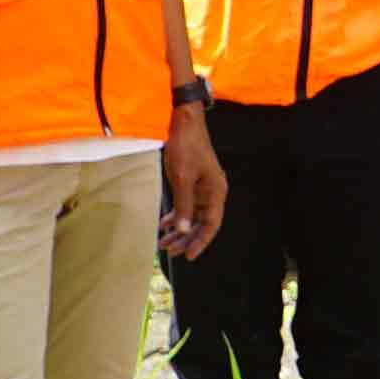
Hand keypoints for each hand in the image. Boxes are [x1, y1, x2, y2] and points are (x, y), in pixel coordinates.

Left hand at [160, 112, 227, 257]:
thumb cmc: (186, 147)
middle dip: (186, 239)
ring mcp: (202, 188)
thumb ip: (184, 205)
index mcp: (216, 192)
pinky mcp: (192, 182)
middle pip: (201, 223)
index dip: (201, 242)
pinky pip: (186, 205)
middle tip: (170, 252)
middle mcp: (212, 193)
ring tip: (164, 242)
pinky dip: (176, 216)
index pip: (211, 224)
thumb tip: (184, 231)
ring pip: (192, 216)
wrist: (185, 122)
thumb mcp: (182, 178)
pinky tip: (164, 225)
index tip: (188, 256)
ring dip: (179, 230)